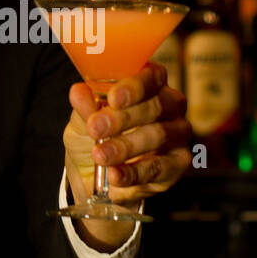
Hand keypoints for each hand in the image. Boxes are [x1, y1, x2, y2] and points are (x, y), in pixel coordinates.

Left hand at [63, 61, 192, 248]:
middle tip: (96, 128)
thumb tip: (79, 91)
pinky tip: (114, 175)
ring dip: (125, 146)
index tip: (112, 98)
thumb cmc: (94, 139)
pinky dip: (134, 173)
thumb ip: (84, 108)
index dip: (135, 86)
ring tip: (100, 155)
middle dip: (123, 118)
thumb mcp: (81, 123)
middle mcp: (169, 106)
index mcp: (149, 85)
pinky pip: (159, 168)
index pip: (152, 76)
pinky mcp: (177, 165)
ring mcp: (177, 135)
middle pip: (156, 106)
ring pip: (159, 135)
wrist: (94, 181)